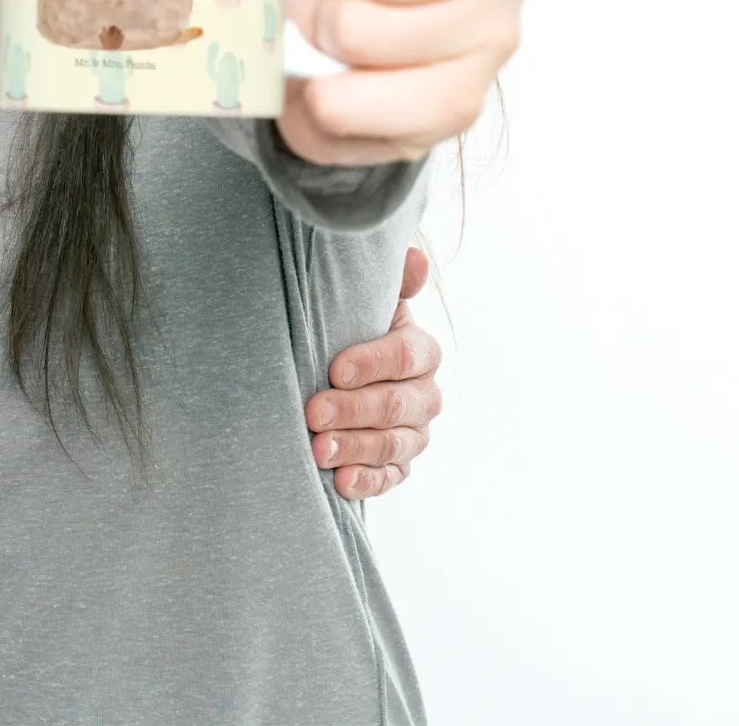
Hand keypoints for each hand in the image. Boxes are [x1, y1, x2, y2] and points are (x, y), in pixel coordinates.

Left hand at [306, 245, 442, 498]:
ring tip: (317, 450)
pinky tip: (341, 482)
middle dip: (354, 410)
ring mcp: (415, 433)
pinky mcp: (400, 465)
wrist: (338, 369)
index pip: (405, 357)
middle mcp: (426, 394)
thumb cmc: (349, 327)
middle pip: (397, 405)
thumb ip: (390, 281)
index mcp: (420, 350)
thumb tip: (414, 256)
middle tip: (313, 413)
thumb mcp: (365, 301)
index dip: (371, 363)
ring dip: (355, 448)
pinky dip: (367, 481)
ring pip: (394, 444)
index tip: (334, 369)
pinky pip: (391, 477)